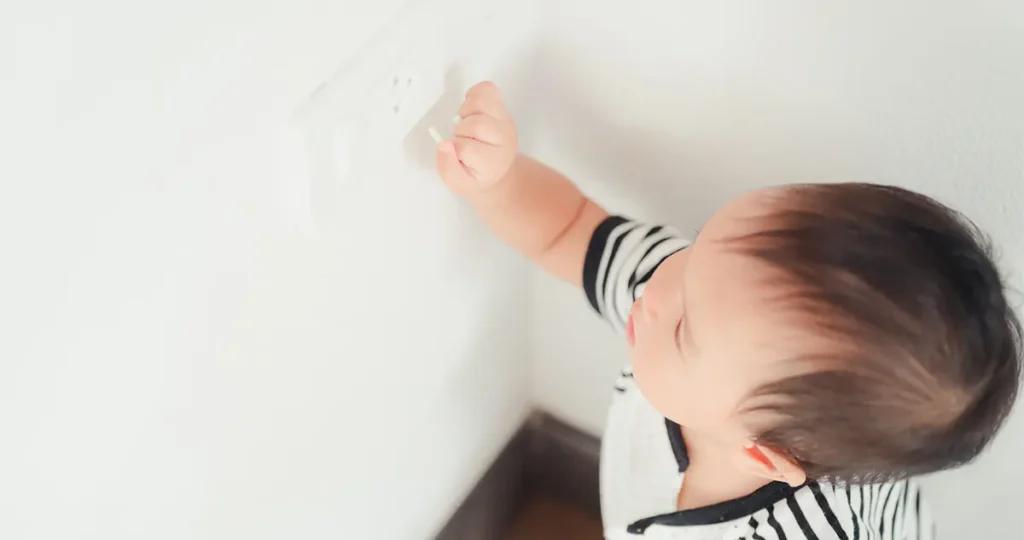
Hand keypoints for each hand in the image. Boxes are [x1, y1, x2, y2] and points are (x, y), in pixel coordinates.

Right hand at [434, 81, 517, 195]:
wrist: (496, 169)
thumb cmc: (474, 176)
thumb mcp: (458, 183)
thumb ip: (448, 168)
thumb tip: (444, 144)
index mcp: (494, 162)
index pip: (468, 148)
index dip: (456, 148)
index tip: (458, 153)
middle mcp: (504, 139)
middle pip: (477, 124)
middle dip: (460, 130)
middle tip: (460, 138)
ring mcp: (504, 120)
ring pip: (482, 102)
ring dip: (465, 111)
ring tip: (463, 122)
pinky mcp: (501, 107)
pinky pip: (487, 89)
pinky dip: (472, 95)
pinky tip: (469, 110)